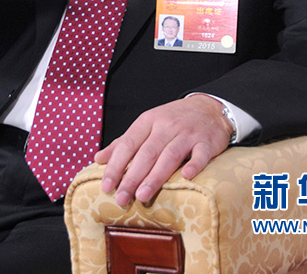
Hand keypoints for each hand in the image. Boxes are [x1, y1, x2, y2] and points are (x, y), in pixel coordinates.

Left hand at [95, 94, 233, 206]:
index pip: (128, 143)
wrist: (208, 108)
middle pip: (147, 152)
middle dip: (132, 177)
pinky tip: (185, 177)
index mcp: (148, 121)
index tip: (106, 186)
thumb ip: (123, 142)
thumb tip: (98, 159)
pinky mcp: (207, 142)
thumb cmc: (172, 120)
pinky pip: (200, 154)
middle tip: (121, 198)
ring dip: (155, 176)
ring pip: (170, 155)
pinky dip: (194, 165)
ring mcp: (187, 133)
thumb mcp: (147, 124)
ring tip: (142, 195)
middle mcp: (166, 125)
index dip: (116, 165)